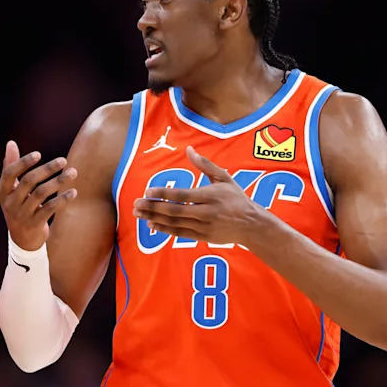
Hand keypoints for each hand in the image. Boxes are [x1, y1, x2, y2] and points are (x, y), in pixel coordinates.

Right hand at [0, 140, 77, 250]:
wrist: (22, 241)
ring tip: (73, 173)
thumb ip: (11, 166)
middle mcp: (10, 203)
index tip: (39, 154)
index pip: (9, 173)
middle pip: (28, 181)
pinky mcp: (34, 225)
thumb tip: (10, 142)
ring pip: (41, 193)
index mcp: (3, 192)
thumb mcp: (12, 190)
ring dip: (58, 181)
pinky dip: (62, 199)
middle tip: (63, 161)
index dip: (23, 162)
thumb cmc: (19, 207)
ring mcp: (21, 215)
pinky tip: (73, 192)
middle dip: (47, 169)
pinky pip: (50, 208)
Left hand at [132, 146, 260, 245]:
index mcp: (211, 196)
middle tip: (135, 203)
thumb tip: (189, 149)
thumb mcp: (224, 177)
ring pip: (175, 223)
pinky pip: (180, 233)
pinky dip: (164, 229)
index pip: (182, 195)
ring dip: (154, 218)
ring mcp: (204, 226)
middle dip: (153, 207)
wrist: (251, 225)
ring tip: (138, 214)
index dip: (163, 194)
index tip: (147, 191)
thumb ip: (205, 164)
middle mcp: (207, 212)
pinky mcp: (203, 237)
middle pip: (175, 211)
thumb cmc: (236, 198)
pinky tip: (151, 224)